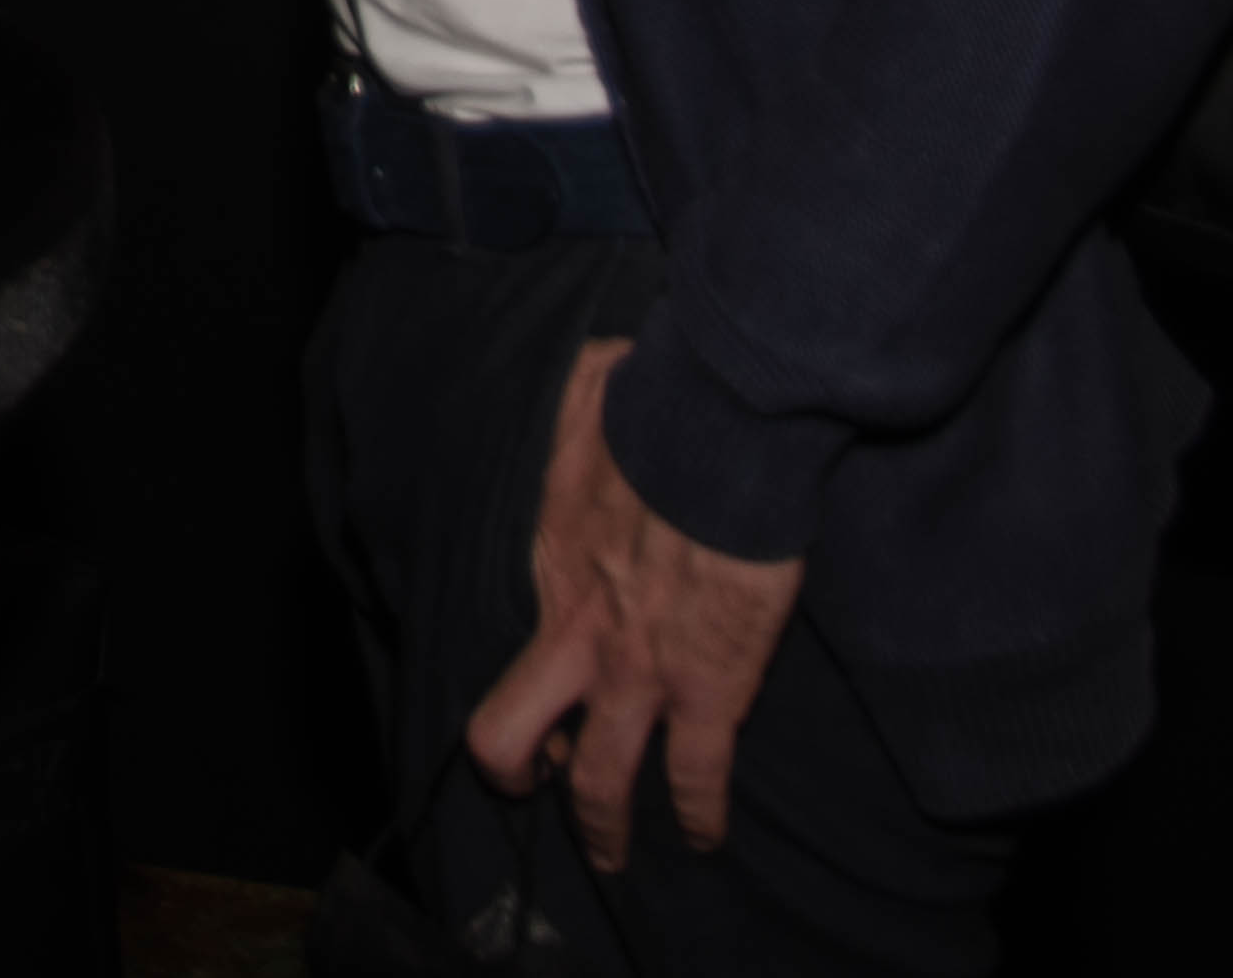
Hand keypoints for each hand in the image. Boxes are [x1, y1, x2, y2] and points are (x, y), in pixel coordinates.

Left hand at [466, 337, 806, 874]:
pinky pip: (693, 777)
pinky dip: (700, 816)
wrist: (724, 431)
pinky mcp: (709, 689)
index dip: (523, 692)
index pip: (511, 649)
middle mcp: (578, 632)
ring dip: (604, 830)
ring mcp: (638, 670)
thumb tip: (601, 373)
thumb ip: (586, 411)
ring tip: (618, 859)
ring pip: (594, 783)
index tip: (543, 712)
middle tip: (548, 800)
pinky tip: (707, 835)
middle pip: (507, 736)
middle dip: (521, 782)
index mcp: (552, 566)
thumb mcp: (592, 402)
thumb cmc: (663, 408)